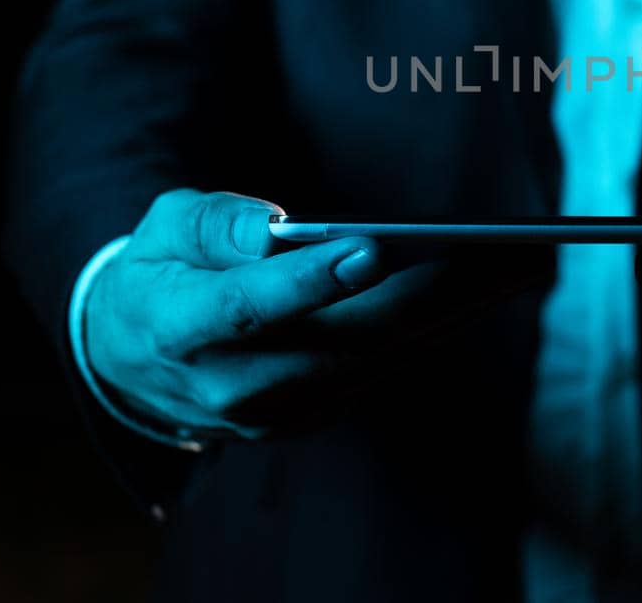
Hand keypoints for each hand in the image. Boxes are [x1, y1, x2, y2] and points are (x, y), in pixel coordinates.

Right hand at [83, 189, 548, 439]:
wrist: (132, 360)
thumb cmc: (160, 269)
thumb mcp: (163, 226)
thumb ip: (213, 223)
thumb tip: (273, 225)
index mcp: (179, 325)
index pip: (248, 308)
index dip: (307, 282)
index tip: (368, 248)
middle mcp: (227, 382)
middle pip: (337, 343)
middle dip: (424, 298)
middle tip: (496, 256)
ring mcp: (267, 412)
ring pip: (371, 361)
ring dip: (444, 314)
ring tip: (509, 267)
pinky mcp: (300, 419)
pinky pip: (373, 373)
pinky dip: (426, 332)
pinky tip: (475, 293)